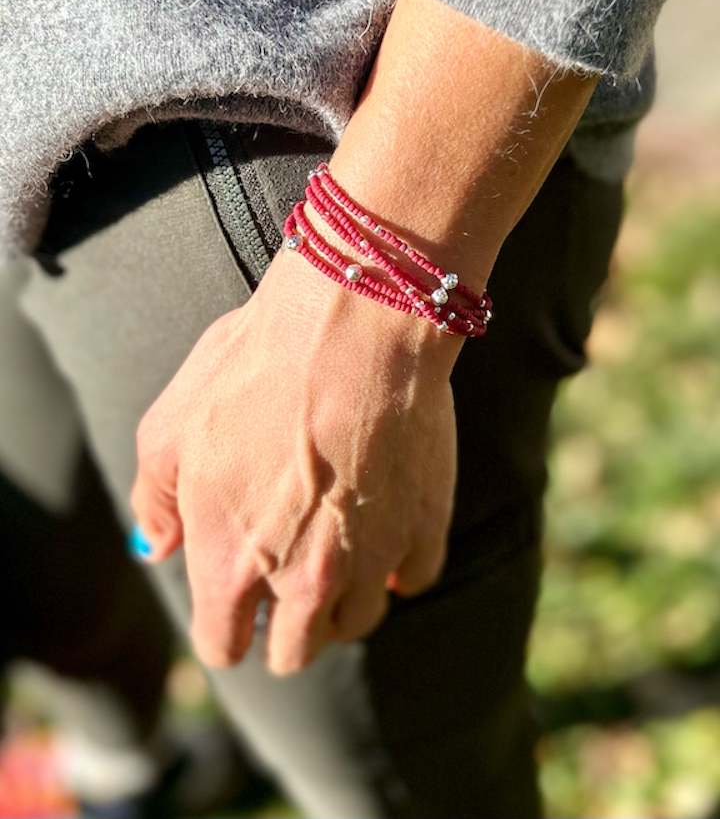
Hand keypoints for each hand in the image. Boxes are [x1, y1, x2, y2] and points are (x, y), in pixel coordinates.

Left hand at [131, 251, 460, 673]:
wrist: (354, 326)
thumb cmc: (253, 369)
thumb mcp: (170, 427)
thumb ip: (155, 501)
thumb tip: (157, 547)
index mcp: (229, 563)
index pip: (223, 646)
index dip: (225, 629)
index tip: (234, 606)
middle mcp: (302, 580)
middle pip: (296, 654)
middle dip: (284, 628)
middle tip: (284, 576)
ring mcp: (371, 559)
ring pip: (356, 623)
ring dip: (341, 600)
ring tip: (334, 547)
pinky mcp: (426, 527)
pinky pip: (413, 578)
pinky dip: (397, 565)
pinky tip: (383, 527)